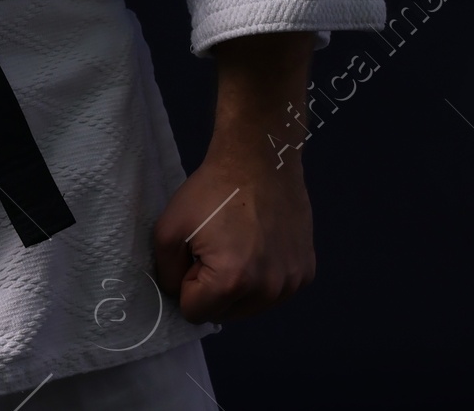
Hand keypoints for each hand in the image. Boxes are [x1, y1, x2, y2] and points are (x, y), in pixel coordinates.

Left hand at [151, 134, 314, 322]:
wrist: (259, 159)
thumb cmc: (211, 190)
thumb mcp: (168, 227)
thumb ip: (166, 272)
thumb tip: (177, 296)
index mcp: (232, 282)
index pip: (195, 312)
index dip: (188, 281)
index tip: (196, 251)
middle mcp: (268, 291)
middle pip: (225, 314)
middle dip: (213, 287)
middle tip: (216, 244)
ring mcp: (292, 283)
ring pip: (251, 307)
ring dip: (239, 285)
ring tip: (239, 242)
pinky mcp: (307, 273)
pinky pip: (274, 291)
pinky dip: (263, 276)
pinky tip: (261, 243)